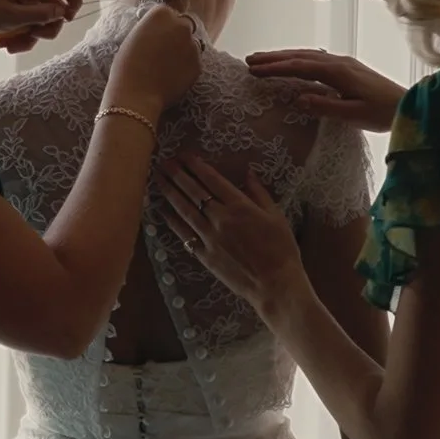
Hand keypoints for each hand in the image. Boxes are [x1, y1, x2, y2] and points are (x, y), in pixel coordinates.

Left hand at [0, 0, 82, 53]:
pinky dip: (18, 35)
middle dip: (45, 27)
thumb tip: (62, 12)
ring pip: (38, 19)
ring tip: (10, 45)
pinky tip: (4, 43)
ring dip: (29, 36)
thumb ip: (42, 15)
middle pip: (53, 6)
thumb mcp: (14, 18)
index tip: (68, 19)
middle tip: (31, 37)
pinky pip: (24, 22)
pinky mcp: (9, 8)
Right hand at [104, 4, 203, 112]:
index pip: (167, 13)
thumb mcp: (133, 37)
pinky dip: (186, 68)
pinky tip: (171, 77)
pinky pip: (194, 62)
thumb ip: (151, 28)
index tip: (155, 36)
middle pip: (184, 25)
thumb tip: (159, 31)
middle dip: (177, 35)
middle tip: (165, 50)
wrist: (135, 94)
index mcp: (162, 13)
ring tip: (167, 66)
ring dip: (183, 51)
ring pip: (192, 44)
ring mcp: (192, 45)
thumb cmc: (126, 66)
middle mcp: (181, 25)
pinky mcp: (198, 64)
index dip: (161, 26)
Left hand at [155, 153, 305, 315]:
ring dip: (170, 193)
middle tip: (164, 162)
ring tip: (158, 179)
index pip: (213, 180)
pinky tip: (163, 211)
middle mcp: (221, 219)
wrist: (274, 284)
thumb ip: (259, 193)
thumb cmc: (281, 249)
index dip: (197, 166)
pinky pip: (184, 235)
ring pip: (185, 211)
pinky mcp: (205, 256)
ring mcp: (210, 238)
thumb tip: (248, 173)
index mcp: (240, 206)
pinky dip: (173, 222)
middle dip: (178, 175)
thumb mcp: (276, 216)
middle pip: (194, 193)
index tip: (185, 155)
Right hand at [246, 49, 405, 131]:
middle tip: (249, 60)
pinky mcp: (349, 67)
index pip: (300, 67)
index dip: (276, 68)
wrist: (409, 104)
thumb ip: (325, 107)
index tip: (254, 70)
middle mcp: (340, 62)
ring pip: (309, 55)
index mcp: (339, 72)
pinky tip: (294, 61)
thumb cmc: (383, 114)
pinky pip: (317, 58)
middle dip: (274, 57)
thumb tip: (297, 98)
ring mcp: (345, 62)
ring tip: (264, 60)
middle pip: (301, 56)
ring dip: (285, 56)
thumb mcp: (353, 115)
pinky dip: (300, 58)